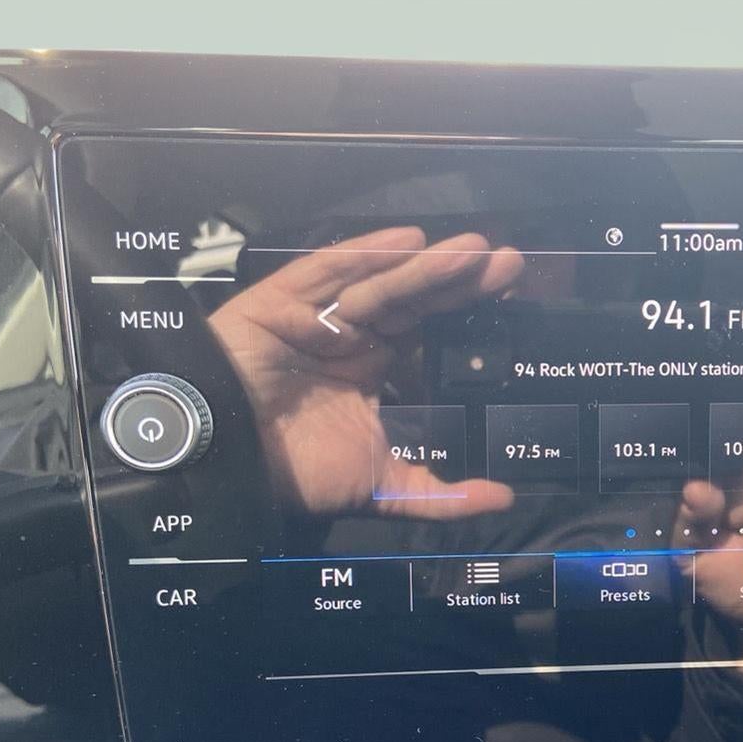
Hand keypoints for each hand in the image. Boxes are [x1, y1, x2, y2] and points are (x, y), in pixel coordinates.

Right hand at [209, 226, 524, 518]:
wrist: (227, 464)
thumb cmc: (296, 473)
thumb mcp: (381, 488)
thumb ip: (440, 495)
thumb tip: (505, 499)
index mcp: (378, 370)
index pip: (433, 333)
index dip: (470, 316)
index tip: (515, 301)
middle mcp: (355, 336)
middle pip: (417, 300)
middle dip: (462, 281)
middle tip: (512, 263)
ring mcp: (321, 315)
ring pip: (383, 284)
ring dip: (427, 266)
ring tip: (473, 252)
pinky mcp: (283, 300)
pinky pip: (328, 273)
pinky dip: (366, 256)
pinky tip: (407, 242)